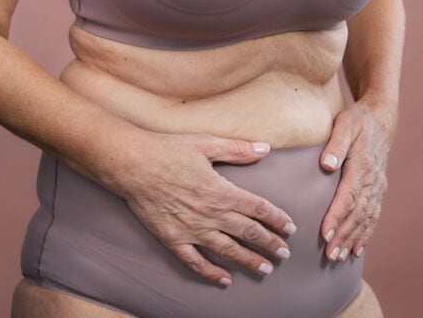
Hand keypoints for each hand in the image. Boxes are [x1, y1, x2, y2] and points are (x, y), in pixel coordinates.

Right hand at [110, 131, 297, 286]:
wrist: (132, 164)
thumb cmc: (169, 150)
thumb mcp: (207, 143)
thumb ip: (238, 149)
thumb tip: (265, 149)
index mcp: (223, 191)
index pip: (259, 209)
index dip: (277, 220)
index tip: (290, 228)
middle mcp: (211, 214)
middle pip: (249, 233)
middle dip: (270, 244)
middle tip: (284, 253)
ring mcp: (192, 229)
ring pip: (228, 251)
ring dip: (249, 261)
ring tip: (265, 269)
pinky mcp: (173, 239)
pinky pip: (195, 262)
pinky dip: (211, 273)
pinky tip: (224, 280)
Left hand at [318, 96, 396, 261]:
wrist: (382, 118)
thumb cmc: (358, 120)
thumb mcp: (345, 124)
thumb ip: (336, 143)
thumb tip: (327, 164)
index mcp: (362, 166)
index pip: (348, 196)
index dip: (337, 216)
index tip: (325, 233)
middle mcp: (373, 180)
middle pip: (358, 213)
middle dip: (344, 235)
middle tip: (330, 255)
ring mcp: (378, 186)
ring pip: (366, 218)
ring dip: (353, 239)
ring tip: (339, 257)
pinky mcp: (379, 189)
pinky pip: (374, 215)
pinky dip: (366, 233)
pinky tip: (357, 249)